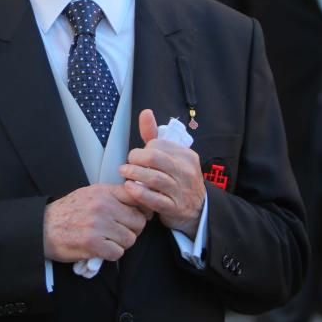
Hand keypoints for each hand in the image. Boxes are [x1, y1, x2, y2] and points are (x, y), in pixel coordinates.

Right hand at [43, 184, 149, 262]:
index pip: (137, 196)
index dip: (142, 209)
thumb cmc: (68, 211)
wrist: (43, 227)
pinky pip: (117, 253)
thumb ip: (113, 196)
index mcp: (104, 191)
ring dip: (121, 244)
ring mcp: (98, 225)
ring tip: (108, 241)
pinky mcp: (93, 244)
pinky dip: (111, 254)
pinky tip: (101, 249)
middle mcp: (103, 206)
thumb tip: (140, 201)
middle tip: (120, 232)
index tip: (139, 215)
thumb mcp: (90, 194)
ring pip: (129, 239)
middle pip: (138, 222)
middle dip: (132, 230)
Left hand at [119, 109, 205, 237]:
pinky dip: (139, 193)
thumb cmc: (178, 178)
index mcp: (186, 155)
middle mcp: (186, 172)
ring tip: (124, 173)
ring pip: (153, 179)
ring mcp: (181, 191)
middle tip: (126, 164)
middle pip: (154, 158)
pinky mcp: (174, 208)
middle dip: (135, 159)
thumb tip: (145, 112)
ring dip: (134, 174)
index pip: (158, 145)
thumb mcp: (171, 156)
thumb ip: (154, 135)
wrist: (197, 209)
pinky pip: (154, 199)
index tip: (137, 156)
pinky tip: (129, 188)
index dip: (143, 149)